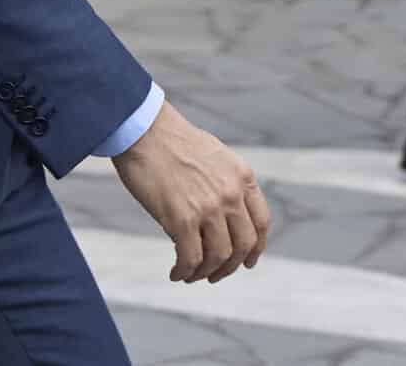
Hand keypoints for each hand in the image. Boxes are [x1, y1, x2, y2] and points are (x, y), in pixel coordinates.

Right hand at [112, 101, 270, 284]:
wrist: (144, 130)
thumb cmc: (172, 141)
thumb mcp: (215, 157)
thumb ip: (226, 184)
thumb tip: (223, 218)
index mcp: (242, 176)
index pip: (261, 223)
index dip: (256, 248)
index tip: (247, 261)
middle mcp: (231, 194)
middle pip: (243, 245)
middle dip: (230, 266)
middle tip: (215, 274)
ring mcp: (208, 207)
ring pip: (219, 256)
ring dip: (206, 272)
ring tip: (191, 274)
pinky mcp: (181, 219)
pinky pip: (190, 258)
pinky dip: (185, 272)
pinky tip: (176, 273)